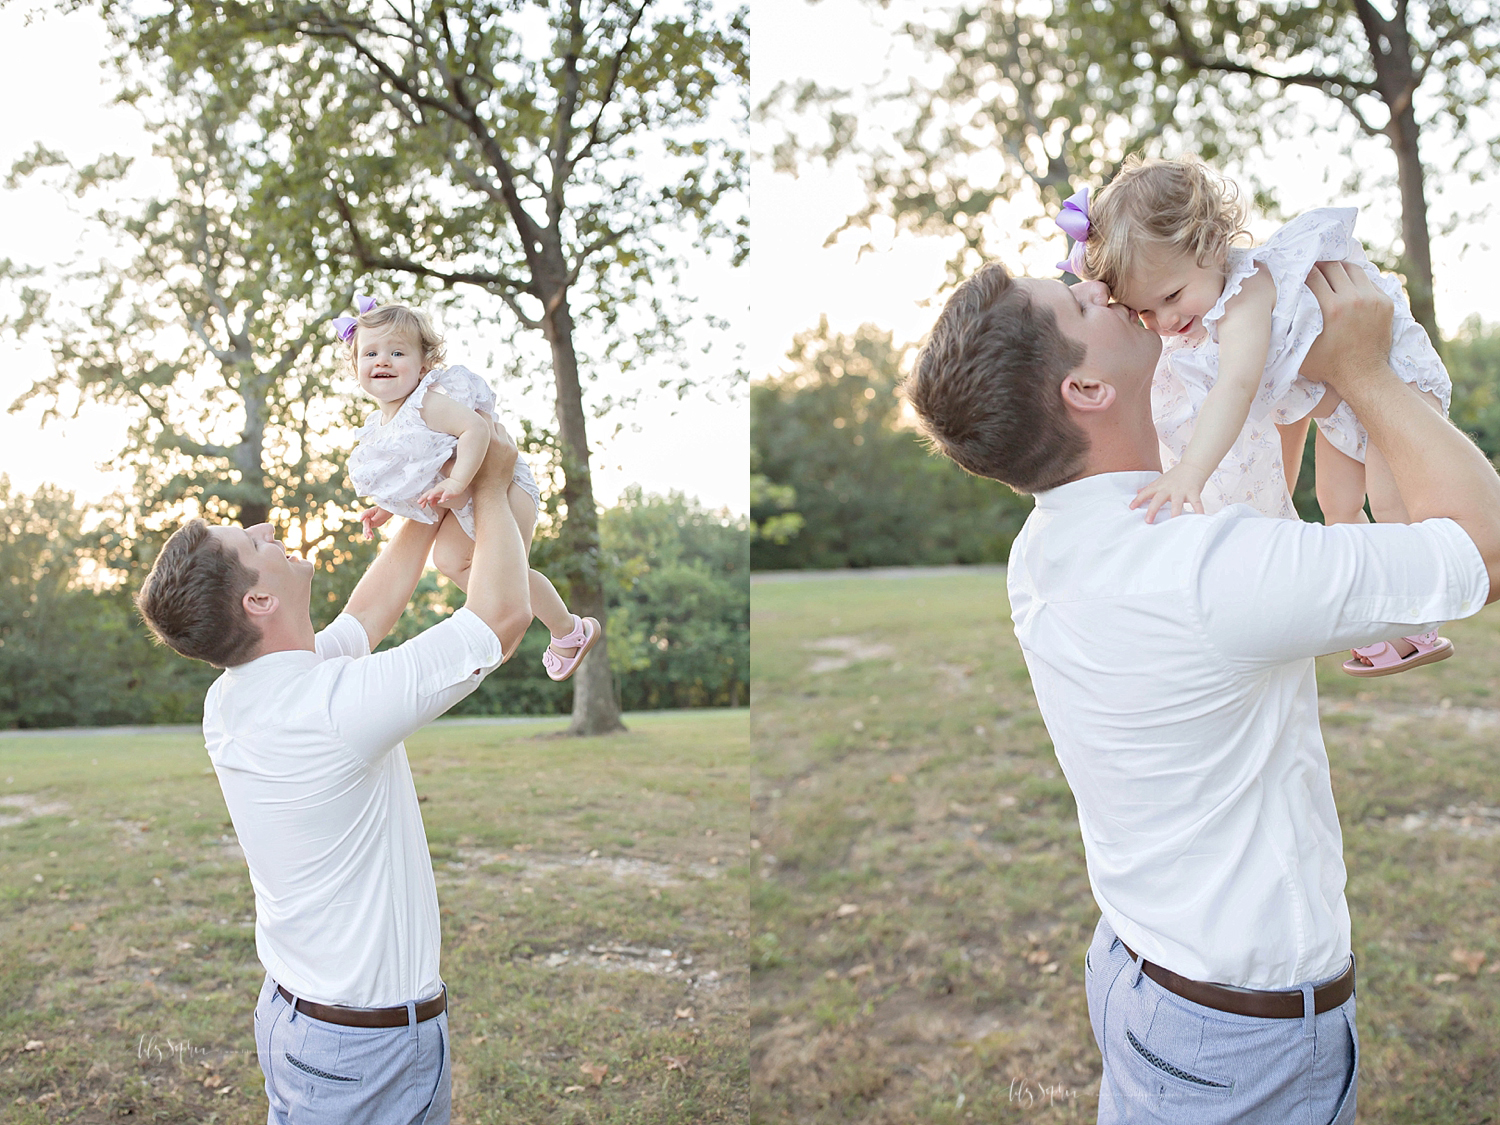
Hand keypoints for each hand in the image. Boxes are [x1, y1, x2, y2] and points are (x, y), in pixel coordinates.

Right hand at [358, 505, 392, 539]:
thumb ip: (377, 516)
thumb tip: (372, 519)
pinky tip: (370, 538)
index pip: (365, 513)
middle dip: (367, 528)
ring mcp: (368, 521)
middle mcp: (367, 516)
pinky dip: (369, 534)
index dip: (362, 516)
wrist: (386, 513)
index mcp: (370, 511)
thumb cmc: (384, 511)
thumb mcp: (381, 513)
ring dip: (367, 533)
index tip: (361, 520)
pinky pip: (368, 530)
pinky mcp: (370, 525)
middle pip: (365, 523)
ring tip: (368, 538)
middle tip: (369, 531)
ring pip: (366, 528)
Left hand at [418, 477, 468, 511]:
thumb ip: (436, 499)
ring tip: (429, 499)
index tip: (419, 504)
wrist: (458, 481)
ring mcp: (444, 489)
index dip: (423, 499)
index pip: (428, 494)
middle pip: (430, 492)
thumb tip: (431, 504)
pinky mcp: (450, 491)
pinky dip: (444, 497)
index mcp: (435, 490)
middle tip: (419, 502)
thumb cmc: (449, 488)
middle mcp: (438, 489)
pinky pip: (446, 493)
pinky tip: (442, 501)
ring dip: (432, 495)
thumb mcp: (441, 494)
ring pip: (437, 491)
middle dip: (424, 497)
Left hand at [1131, 463, 1208, 522]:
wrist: (1193, 465)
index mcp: (1160, 486)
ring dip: (1175, 512)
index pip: (1146, 492)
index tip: (1131, 508)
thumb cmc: (1176, 475)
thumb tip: (1137, 492)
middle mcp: (1169, 488)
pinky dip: (1199, 510)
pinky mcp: (1193, 491)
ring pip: (1177, 502)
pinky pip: (1196, 502)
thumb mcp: (1160, 480)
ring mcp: (1181, 490)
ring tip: (1173, 522)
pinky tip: (1200, 518)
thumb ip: (1150, 487)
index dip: (1138, 499)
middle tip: (1148, 521)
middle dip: (1152, 509)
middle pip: (1158, 499)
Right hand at [1300, 261, 1393, 392]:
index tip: (1298, 273)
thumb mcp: (1302, 349)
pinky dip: (1357, 281)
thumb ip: (1291, 328)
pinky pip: (1369, 281)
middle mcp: (1354, 299)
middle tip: (1313, 270)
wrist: (1363, 375)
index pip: (1313, 276)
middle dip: (1320, 266)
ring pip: (1353, 269)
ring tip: (1331, 273)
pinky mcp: (1385, 302)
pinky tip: (1349, 286)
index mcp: (1332, 308)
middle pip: (1333, 267)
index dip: (1303, 272)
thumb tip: (1277, 310)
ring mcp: (1373, 299)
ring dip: (1340, 269)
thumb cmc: (1328, 366)